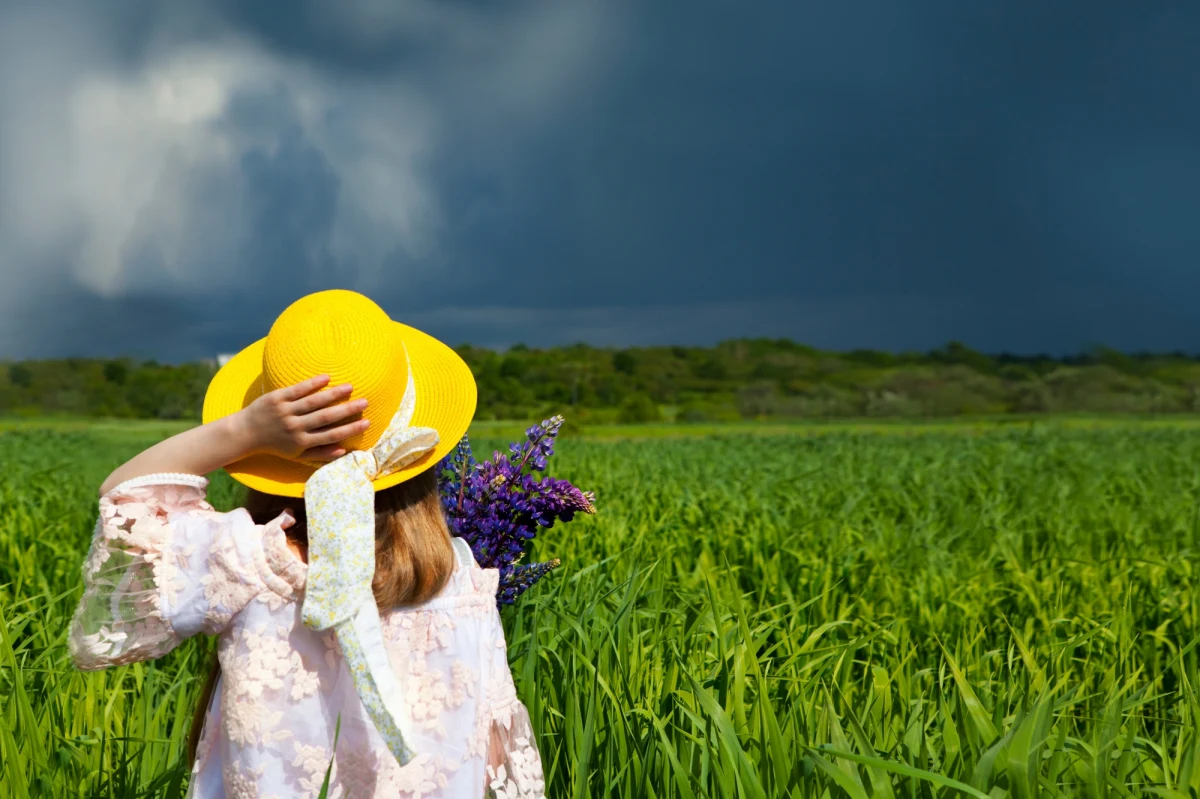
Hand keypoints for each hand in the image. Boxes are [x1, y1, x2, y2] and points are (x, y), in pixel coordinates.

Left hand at [233, 375, 369, 461]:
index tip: (367, 422)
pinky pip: (297, 390)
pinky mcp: (277, 398)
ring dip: (333, 394)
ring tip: (351, 387)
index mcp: (301, 442)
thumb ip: (320, 454)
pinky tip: (327, 377)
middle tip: (365, 402)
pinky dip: (312, 384)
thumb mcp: (296, 455)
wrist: (245, 433)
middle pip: (325, 417)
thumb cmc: (275, 445)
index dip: (350, 429)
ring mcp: (285, 411)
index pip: (331, 435)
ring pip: (313, 402)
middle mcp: (295, 427)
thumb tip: (344, 450)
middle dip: (347, 410)